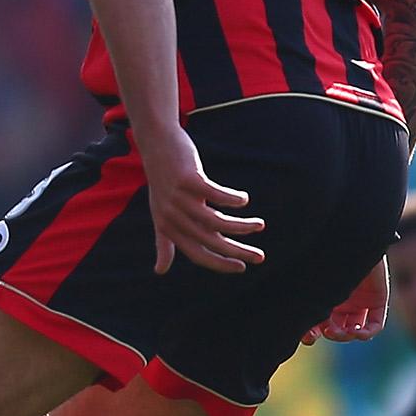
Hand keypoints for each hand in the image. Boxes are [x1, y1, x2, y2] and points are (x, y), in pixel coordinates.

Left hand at [138, 127, 265, 274]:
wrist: (155, 144)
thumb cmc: (161, 182)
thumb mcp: (161, 214)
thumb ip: (165, 242)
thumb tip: (159, 271)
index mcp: (167, 227)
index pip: (197, 254)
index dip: (220, 263)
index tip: (241, 267)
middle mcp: (171, 215)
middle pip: (210, 240)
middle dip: (238, 251)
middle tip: (260, 257)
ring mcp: (178, 197)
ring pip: (217, 220)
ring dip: (242, 226)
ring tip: (260, 225)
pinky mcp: (187, 178)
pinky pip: (215, 194)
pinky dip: (232, 199)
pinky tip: (244, 200)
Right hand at [302, 260, 388, 345]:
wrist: (348, 240)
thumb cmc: (323, 258)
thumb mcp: (310, 285)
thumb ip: (303, 304)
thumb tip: (298, 330)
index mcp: (323, 297)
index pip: (318, 322)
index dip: (313, 333)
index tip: (308, 336)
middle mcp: (342, 301)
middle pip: (337, 328)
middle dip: (332, 334)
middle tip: (327, 332)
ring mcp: (360, 302)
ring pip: (355, 329)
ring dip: (348, 336)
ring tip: (343, 332)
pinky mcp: (377, 301)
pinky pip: (375, 324)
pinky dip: (367, 333)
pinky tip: (358, 333)